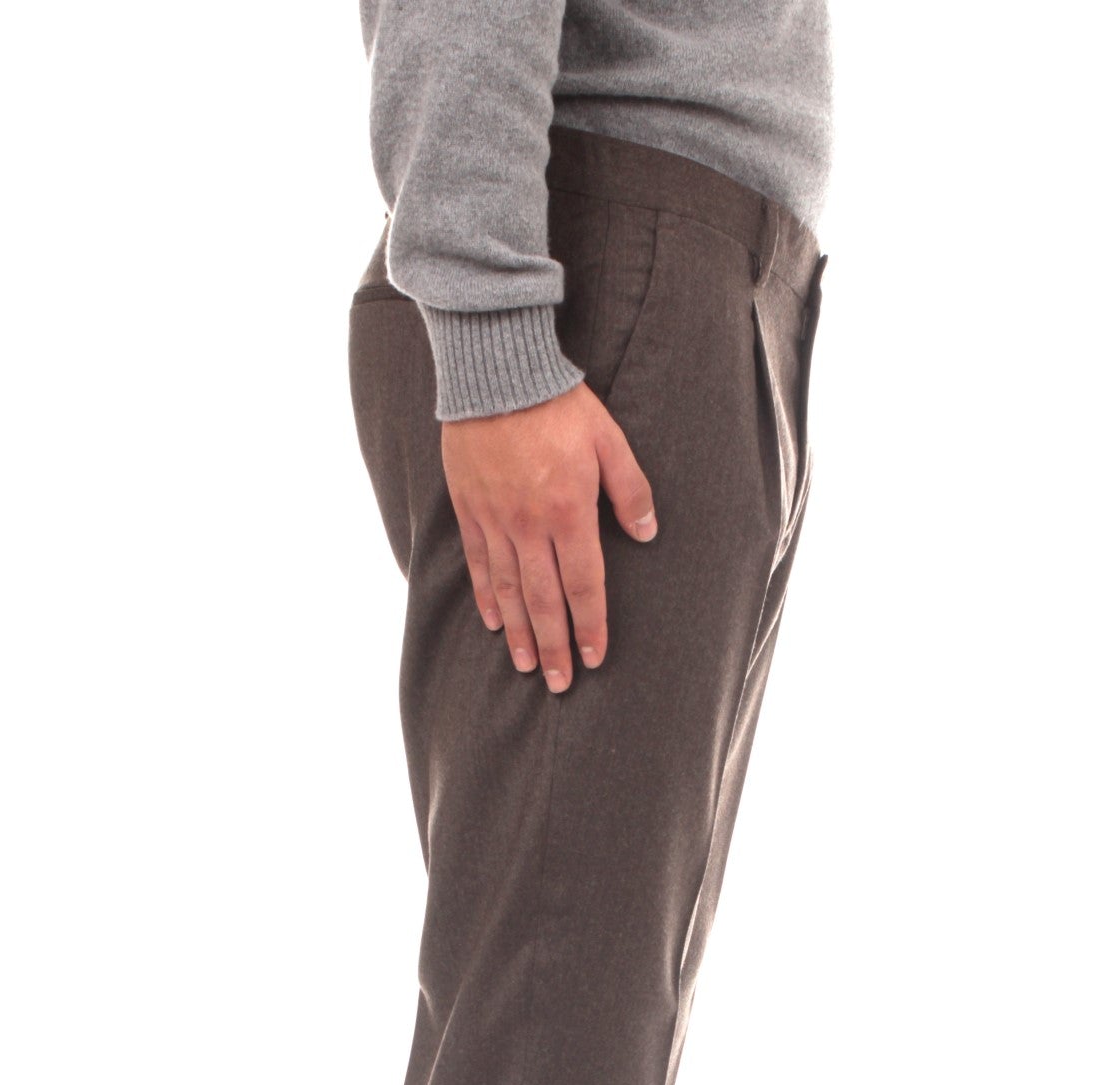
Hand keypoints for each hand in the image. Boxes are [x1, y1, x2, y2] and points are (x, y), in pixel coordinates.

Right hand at [441, 382, 657, 694]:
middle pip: (545, 600)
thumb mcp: (610, 439)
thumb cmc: (559, 402)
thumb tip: (647, 532)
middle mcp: (529, 525)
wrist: (497, 369)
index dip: (591, 625)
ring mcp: (495, 519)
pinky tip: (494, 622)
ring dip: (520, 633)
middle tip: (560, 682)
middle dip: (555, 646)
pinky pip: (478, 563)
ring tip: (527, 665)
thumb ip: (631, 489)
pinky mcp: (469, 507)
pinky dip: (486, 596)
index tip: (596, 657)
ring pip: (509, 590)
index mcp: (569, 512)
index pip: (584, 584)